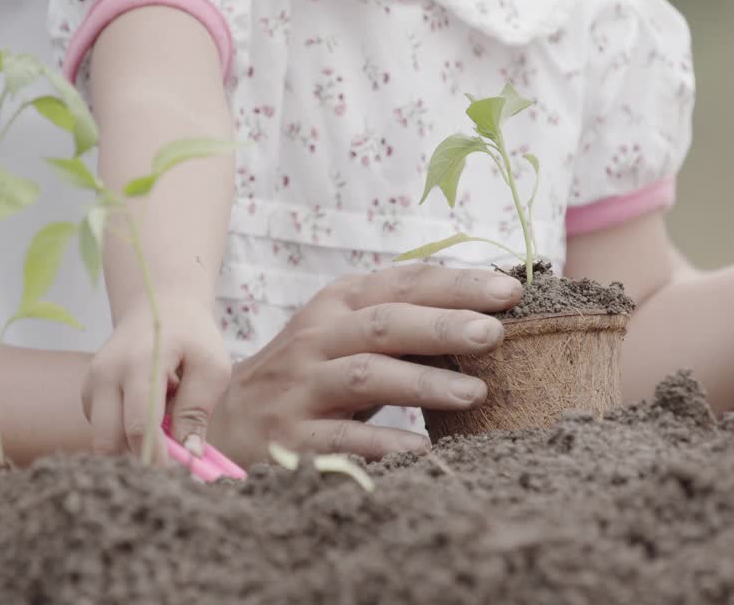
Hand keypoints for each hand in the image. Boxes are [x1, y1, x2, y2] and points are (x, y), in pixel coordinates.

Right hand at [82, 295, 230, 462]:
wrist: (159, 306)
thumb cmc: (192, 337)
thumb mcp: (211, 366)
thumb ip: (197, 410)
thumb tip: (188, 453)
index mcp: (140, 363)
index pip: (140, 425)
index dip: (156, 458)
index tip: (175, 480)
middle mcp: (106, 374)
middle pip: (108, 441)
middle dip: (137, 462)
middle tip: (169, 470)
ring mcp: (91, 384)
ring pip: (103, 440)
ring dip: (131, 447)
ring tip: (162, 423)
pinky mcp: (87, 394)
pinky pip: (102, 431)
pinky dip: (123, 436)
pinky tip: (145, 416)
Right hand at [207, 263, 522, 465]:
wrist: (224, 421)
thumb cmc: (307, 374)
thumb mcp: (344, 332)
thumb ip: (400, 319)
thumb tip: (485, 311)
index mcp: (337, 304)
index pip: (401, 283)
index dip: (455, 284)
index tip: (509, 290)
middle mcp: (316, 338)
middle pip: (384, 323)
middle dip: (442, 325)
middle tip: (496, 333)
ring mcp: (300, 387)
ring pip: (365, 375)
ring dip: (422, 382)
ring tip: (475, 394)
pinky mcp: (289, 437)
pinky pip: (339, 438)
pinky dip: (381, 442)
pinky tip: (420, 450)